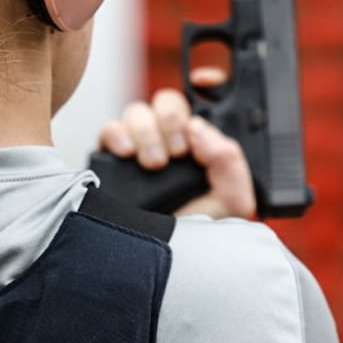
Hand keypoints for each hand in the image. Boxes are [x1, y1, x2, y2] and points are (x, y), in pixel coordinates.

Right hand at [96, 67, 256, 219]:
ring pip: (138, 110)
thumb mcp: (233, 202)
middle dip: (173, 120)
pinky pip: (109, 128)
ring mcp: (139, 146)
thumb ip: (230, 161)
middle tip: (179, 152)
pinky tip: (127, 154)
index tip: (204, 82)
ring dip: (148, 132)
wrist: (161, 261)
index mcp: (202, 144)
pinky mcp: (110, 158)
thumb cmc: (197, 235)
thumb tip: (200, 130)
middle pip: (168, 100)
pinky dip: (119, 135)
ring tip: (154, 164)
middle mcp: (170, 140)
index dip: (208, 82)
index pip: (207, 101)